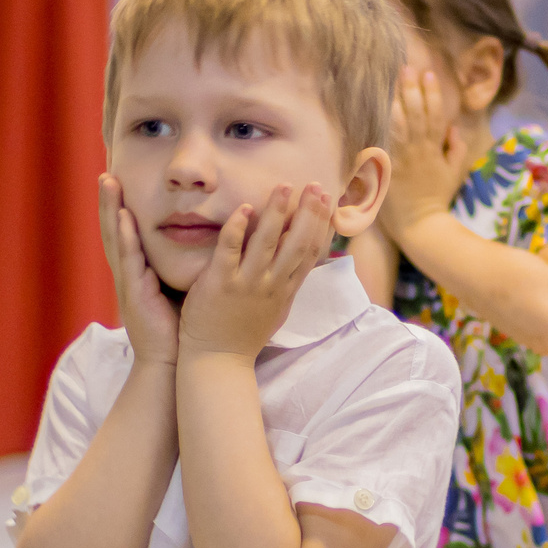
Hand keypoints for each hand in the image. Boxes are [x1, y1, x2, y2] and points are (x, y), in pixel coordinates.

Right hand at [98, 174, 179, 367]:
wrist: (171, 364)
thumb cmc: (180, 329)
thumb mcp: (181, 290)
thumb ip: (185, 266)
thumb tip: (209, 243)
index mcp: (140, 273)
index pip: (127, 233)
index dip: (121, 208)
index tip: (120, 179)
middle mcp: (130, 274)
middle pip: (115, 230)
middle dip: (109, 201)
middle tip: (106, 172)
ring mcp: (129, 283)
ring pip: (116, 239)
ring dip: (110, 210)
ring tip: (107, 182)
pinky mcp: (134, 294)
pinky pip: (128, 260)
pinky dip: (125, 237)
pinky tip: (123, 217)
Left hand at [179, 185, 332, 357]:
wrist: (218, 361)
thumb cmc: (243, 336)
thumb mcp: (275, 310)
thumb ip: (287, 284)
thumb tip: (300, 263)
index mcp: (285, 290)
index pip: (310, 252)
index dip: (321, 224)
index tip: (328, 200)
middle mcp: (271, 285)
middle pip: (296, 243)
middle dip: (309, 212)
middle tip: (316, 185)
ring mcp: (247, 284)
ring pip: (266, 242)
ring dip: (276, 212)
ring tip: (283, 187)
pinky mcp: (221, 283)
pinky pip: (230, 249)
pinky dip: (237, 228)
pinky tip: (244, 208)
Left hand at [376, 67, 465, 243]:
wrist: (422, 226)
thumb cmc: (437, 200)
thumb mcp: (454, 173)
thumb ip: (455, 149)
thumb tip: (455, 128)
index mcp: (434, 149)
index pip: (435, 114)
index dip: (432, 93)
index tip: (428, 74)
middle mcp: (418, 150)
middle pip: (416, 113)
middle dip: (412, 89)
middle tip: (407, 67)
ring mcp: (401, 158)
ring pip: (399, 123)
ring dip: (396, 101)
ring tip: (391, 81)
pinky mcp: (386, 169)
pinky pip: (381, 143)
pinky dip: (378, 126)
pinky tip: (373, 109)